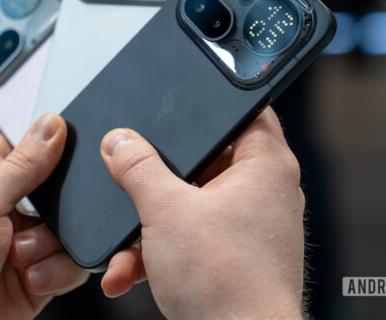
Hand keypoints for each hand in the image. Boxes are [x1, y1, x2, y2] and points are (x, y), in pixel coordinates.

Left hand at [0, 114, 87, 319]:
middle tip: (35, 219)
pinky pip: (71, 264)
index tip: (66, 153)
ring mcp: (23, 243)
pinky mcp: (38, 276)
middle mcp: (5, 207)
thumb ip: (23, 165)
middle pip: (58, 189)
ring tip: (20, 259)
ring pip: (69, 229)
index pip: (26, 143)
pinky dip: (57, 272)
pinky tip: (30, 279)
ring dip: (51, 246)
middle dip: (58, 209)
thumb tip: (52, 124)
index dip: (50, 146)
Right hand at [99, 108, 304, 319]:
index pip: (246, 108)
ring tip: (127, 243)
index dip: (210, 101)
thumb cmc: (228, 284)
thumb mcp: (166, 212)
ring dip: (150, 224)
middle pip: (205, 160)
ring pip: (191, 204)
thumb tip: (120, 142)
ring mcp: (248, 226)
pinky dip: (160, 251)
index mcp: (265, 165)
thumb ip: (138, 169)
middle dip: (158, 179)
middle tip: (135, 180)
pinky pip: (192, 237)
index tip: (178, 103)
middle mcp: (263, 192)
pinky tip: (128, 271)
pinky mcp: (232, 256)